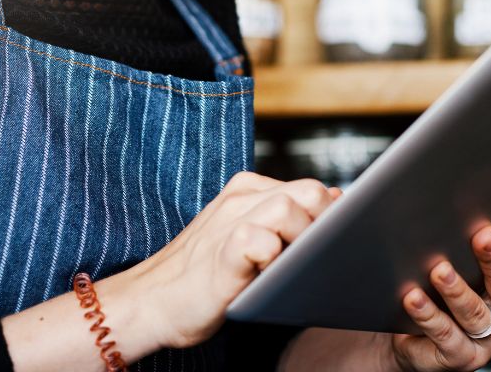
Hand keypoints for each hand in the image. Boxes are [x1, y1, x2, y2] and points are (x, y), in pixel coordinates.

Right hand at [129, 171, 339, 350]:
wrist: (153, 301)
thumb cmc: (207, 274)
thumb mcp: (252, 235)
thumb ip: (288, 214)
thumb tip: (338, 197)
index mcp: (249, 191)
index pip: (311, 188)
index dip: (330, 217)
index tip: (333, 243)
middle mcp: (240, 200)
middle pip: (308, 191)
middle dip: (324, 223)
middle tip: (316, 255)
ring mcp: (228, 223)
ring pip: (285, 209)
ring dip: (300, 238)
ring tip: (291, 264)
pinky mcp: (221, 254)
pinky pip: (256, 241)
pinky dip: (270, 256)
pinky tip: (266, 272)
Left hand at [388, 204, 490, 371]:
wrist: (420, 340)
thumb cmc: (453, 290)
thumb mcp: (474, 265)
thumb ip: (483, 242)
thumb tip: (471, 201)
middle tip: (482, 236)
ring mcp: (489, 341)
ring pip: (475, 313)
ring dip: (457, 290)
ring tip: (440, 270)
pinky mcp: (461, 358)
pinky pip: (445, 336)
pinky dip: (428, 315)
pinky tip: (413, 297)